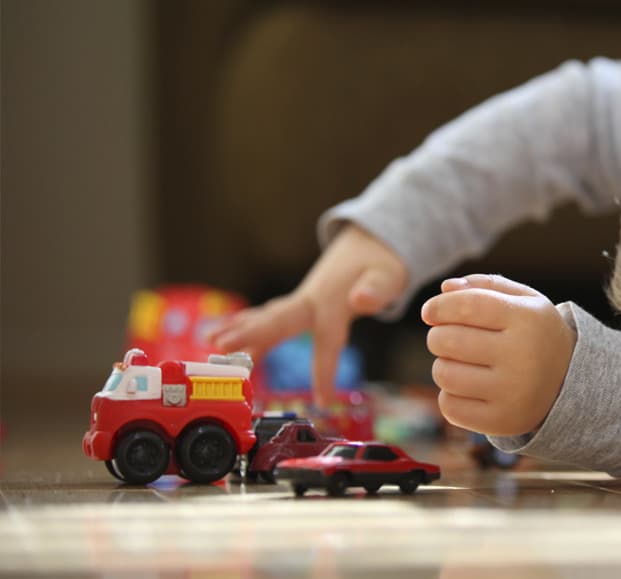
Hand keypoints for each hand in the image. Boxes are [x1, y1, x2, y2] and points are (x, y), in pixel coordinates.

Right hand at [207, 223, 407, 405]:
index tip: (322, 400)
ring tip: (208, 343)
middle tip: (219, 347)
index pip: (327, 341)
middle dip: (249, 335)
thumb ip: (377, 290)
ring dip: (238, 330)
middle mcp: (310, 300)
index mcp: (334, 302)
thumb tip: (360, 300)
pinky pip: (267, 317)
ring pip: (265, 317)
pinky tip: (220, 335)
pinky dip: (244, 325)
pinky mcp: (297, 303)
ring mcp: (300, 301)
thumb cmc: (382, 263)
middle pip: (277, 321)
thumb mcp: (389, 275)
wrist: (370, 243)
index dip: (324, 371)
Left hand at [421, 274, 575, 435]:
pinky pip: (449, 407)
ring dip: (443, 365)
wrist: (569, 382)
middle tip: (447, 338)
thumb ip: (486, 286)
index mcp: (528, 319)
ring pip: (444, 374)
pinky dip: (449, 395)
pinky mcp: (502, 421)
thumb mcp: (524, 301)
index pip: (468, 306)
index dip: (440, 306)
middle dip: (437, 336)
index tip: (429, 312)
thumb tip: (445, 288)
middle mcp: (522, 356)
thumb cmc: (535, 334)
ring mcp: (513, 392)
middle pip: (449, 340)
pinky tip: (468, 388)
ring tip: (460, 363)